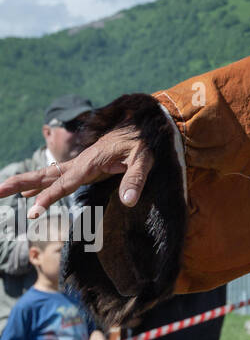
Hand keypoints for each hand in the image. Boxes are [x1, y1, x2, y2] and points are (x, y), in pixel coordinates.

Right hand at [0, 125, 153, 218]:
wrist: (143, 127)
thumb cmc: (144, 143)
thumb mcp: (145, 159)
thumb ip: (135, 179)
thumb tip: (128, 201)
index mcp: (91, 161)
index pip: (65, 183)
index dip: (49, 198)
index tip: (32, 213)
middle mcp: (80, 163)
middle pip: (45, 175)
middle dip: (20, 183)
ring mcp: (80, 164)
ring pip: (47, 175)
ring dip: (24, 183)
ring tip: (1, 192)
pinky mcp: (84, 167)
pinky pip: (57, 177)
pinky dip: (40, 186)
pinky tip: (28, 195)